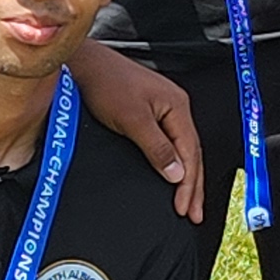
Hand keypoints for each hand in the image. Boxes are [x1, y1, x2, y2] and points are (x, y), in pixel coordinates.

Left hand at [73, 41, 208, 223]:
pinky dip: (174, 164)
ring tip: (188, 202)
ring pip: (182, 150)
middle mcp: (176, 107)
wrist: (85, 65)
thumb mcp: (132, 119)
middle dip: (193, 186)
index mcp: (177, 106)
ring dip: (186, 177)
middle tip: (194, 214)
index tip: (184, 208)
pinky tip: (173, 176)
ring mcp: (164, 109)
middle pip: (192, 153)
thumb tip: (177, 174)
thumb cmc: (106, 85)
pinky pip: (171, 143)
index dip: (188, 183)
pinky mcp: (151, 113)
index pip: (191, 152)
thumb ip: (156, 147)